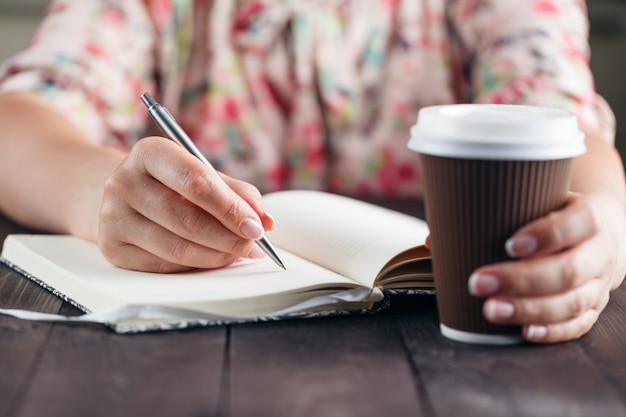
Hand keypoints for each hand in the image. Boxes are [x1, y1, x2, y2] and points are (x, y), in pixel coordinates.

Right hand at [98, 136, 273, 271]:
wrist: (122, 193)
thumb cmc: (170, 182)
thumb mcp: (201, 173)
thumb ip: (235, 193)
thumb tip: (265, 220)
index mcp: (149, 153)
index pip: (195, 182)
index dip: (230, 208)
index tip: (257, 226)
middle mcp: (123, 182)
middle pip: (188, 220)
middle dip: (230, 238)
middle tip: (255, 246)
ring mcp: (112, 217)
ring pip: (178, 249)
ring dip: (217, 257)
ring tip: (239, 254)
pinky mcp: (112, 248)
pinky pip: (165, 266)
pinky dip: (196, 267)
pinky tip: (212, 259)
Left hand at [468, 193, 625, 342]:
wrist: (592, 236)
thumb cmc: (548, 217)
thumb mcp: (533, 204)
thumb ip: (491, 216)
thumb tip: (432, 240)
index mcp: (590, 217)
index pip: (579, 222)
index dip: (547, 234)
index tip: (509, 245)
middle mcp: (600, 251)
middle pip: (569, 270)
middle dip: (521, 280)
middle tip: (478, 283)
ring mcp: (599, 284)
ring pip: (573, 302)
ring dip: (529, 309)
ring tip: (491, 309)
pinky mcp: (593, 309)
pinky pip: (578, 325)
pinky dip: (552, 330)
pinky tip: (526, 331)